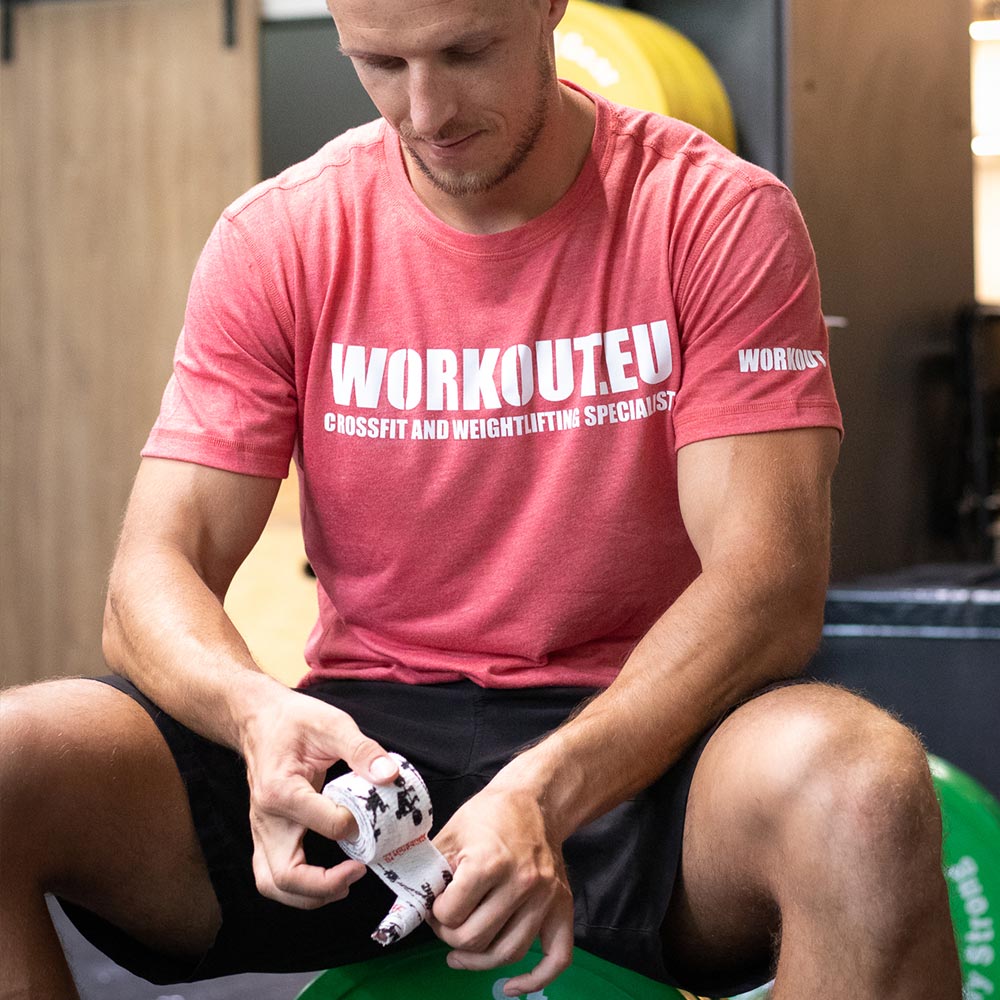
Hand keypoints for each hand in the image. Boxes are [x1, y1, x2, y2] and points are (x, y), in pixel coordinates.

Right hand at [240, 686, 398, 907]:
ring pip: (273, 884)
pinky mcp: (264, 835)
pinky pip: (272, 875)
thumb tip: (389, 774)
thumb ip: (361, 749)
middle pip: (285, 876)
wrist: (258, 718)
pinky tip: (326, 878)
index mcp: (281, 790)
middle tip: (358, 872)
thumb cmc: (294, 720)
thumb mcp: (331, 723)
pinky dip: (297, 888)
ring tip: (344, 883)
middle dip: (325, 886)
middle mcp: (266, 818)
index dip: (357, 824)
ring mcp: (261, 830)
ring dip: (309, 895)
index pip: (326, 824)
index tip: (375, 814)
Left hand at [427, 770, 574, 995]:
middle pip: (475, 938)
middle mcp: (522, 883)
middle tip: (444, 923)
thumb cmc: (489, 815)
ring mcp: (545, 898)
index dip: (435, 912)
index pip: (451, 913)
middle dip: (450, 936)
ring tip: (460, 952)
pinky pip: (556, 957)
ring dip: (477, 960)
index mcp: (490, 862)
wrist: (535, 801)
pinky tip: (511, 986)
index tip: (434, 902)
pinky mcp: (562, 906)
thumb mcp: (451, 833)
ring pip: (507, 953)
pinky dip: (535, 980)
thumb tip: (410, 905)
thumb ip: (431, 871)